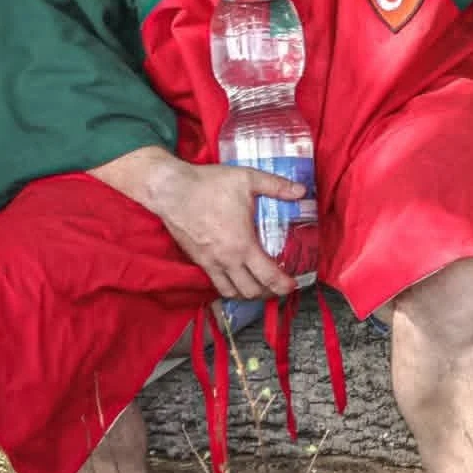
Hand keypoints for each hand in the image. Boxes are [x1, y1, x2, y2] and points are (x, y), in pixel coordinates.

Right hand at [144, 159, 306, 299]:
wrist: (170, 190)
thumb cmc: (208, 185)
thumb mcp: (247, 179)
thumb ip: (276, 186)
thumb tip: (301, 191)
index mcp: (242, 245)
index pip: (267, 276)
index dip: (283, 285)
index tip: (293, 286)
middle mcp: (226, 259)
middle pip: (250, 291)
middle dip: (268, 293)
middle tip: (278, 286)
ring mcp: (209, 263)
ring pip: (230, 292)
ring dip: (247, 293)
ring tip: (259, 286)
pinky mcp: (197, 260)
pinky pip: (215, 282)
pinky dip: (229, 287)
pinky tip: (236, 278)